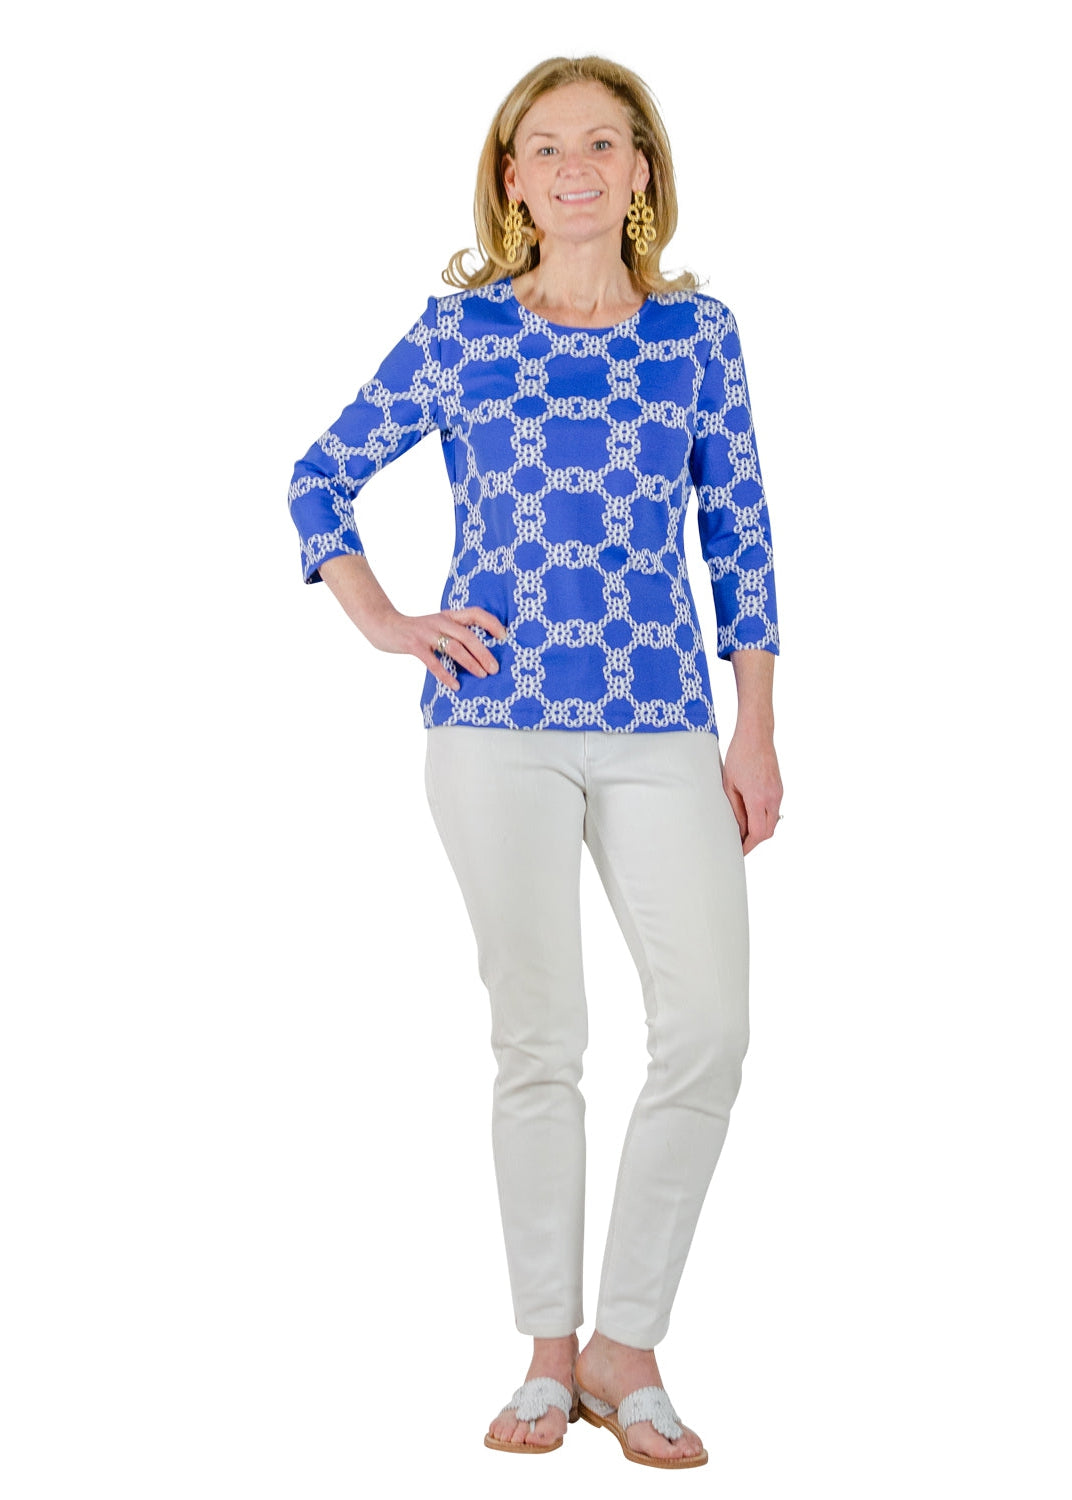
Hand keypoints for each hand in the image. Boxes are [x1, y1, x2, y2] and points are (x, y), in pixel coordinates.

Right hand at [362, 605, 508, 691]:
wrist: (384, 625)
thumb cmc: (416, 630)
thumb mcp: (437, 625)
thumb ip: (455, 631)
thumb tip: (480, 651)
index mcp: (449, 615)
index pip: (475, 613)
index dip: (491, 623)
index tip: (504, 636)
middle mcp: (440, 621)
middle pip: (468, 635)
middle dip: (484, 652)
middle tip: (496, 668)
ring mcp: (427, 633)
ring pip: (454, 647)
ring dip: (471, 662)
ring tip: (482, 675)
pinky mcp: (414, 645)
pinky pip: (433, 662)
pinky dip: (446, 674)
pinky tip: (455, 685)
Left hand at [721, 727, 782, 854]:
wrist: (757, 735)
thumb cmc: (739, 755)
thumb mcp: (729, 784)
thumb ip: (735, 809)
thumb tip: (738, 828)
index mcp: (758, 798)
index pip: (758, 833)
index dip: (748, 846)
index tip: (739, 851)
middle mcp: (772, 797)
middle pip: (768, 831)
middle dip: (754, 841)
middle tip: (740, 844)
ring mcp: (778, 793)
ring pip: (773, 822)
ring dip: (760, 830)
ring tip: (743, 830)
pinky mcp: (779, 788)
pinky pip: (774, 810)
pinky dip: (764, 818)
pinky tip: (751, 816)